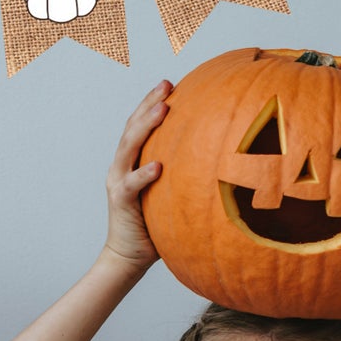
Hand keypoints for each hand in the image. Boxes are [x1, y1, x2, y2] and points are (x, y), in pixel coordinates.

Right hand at [103, 80, 171, 271]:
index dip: (152, 102)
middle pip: (132, 128)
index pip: (141, 126)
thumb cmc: (155, 226)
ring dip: (146, 127)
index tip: (171, 84)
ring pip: (128, 148)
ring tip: (163, 110)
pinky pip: (132, 185)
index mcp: (133, 162)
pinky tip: (158, 165)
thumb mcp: (171, 194)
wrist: (129, 257)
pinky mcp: (121, 201)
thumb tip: (221, 159)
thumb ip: (184, 175)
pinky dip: (144, 174)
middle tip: (166, 85)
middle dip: (149, 104)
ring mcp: (118, 182)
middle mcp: (122, 167)